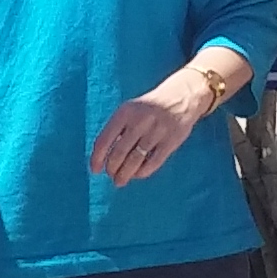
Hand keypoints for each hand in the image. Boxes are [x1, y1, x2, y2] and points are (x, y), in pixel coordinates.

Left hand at [90, 65, 220, 187]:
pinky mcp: (171, 141)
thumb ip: (117, 130)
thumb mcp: (130, 110)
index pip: (104, 140)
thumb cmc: (148, 108)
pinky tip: (137, 174)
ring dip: (125, 174)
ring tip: (120, 181)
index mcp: (124, 113)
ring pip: (135, 160)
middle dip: (112, 169)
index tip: (95, 170)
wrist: (181, 97)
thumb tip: (103, 157)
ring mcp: (156, 131)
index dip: (97, 158)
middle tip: (111, 176)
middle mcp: (139, 121)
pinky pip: (153, 163)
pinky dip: (142, 172)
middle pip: (119, 153)